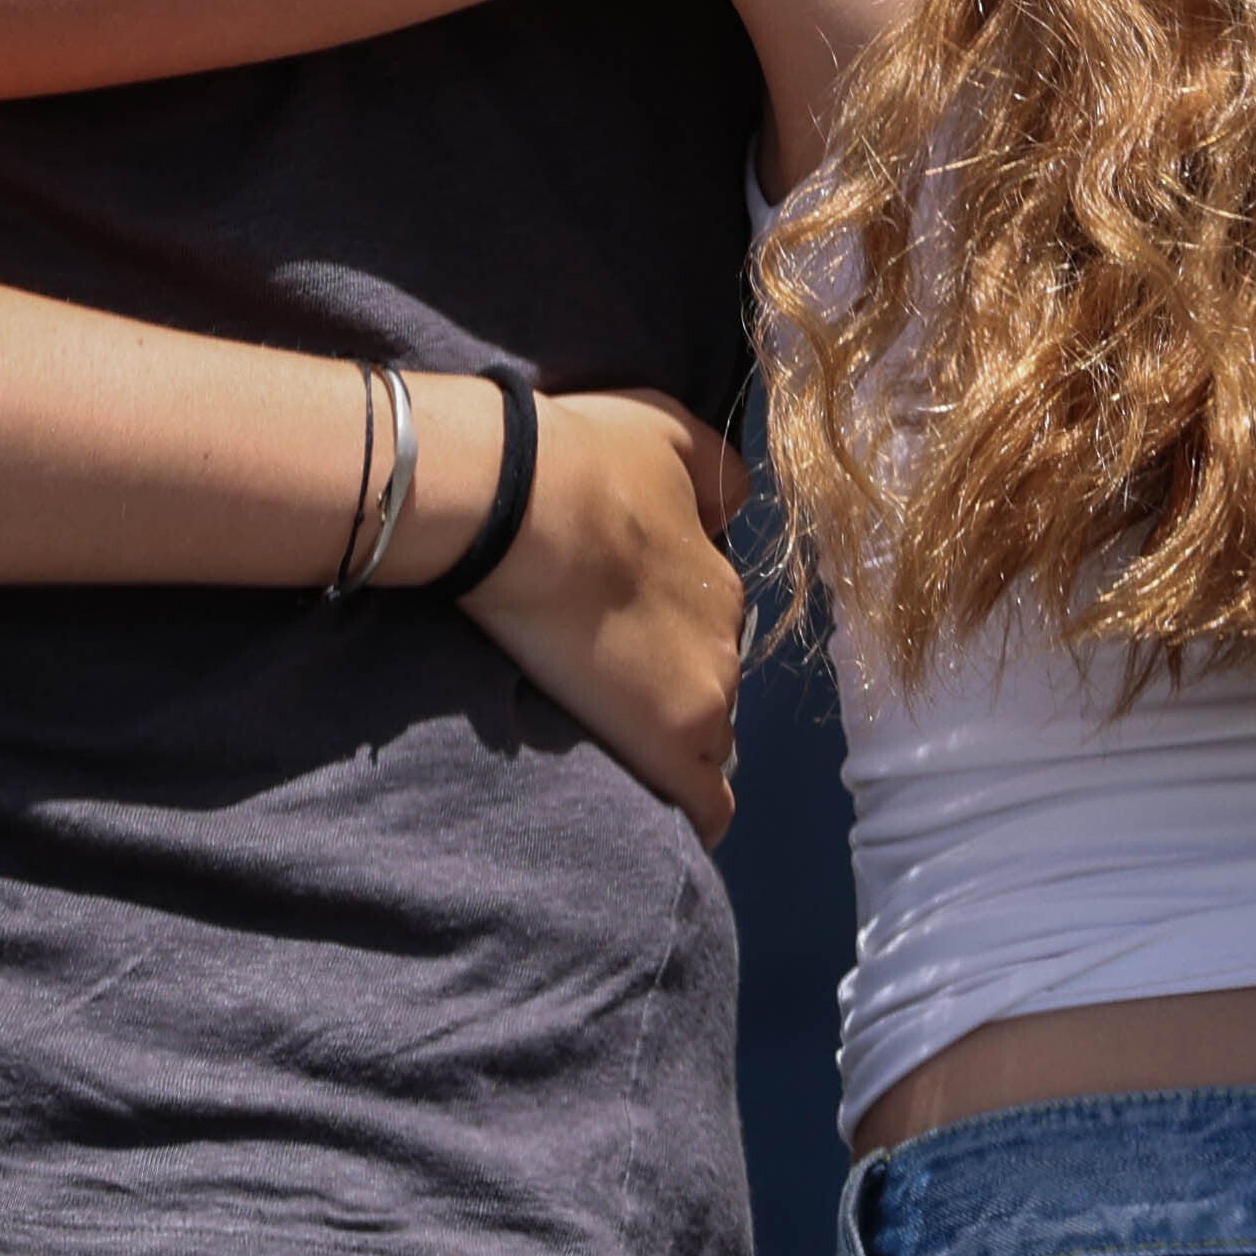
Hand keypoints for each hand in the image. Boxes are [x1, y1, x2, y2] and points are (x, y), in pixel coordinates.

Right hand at [457, 386, 749, 836]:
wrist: (522, 501)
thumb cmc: (584, 459)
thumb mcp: (669, 430)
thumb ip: (712, 470)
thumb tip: (733, 502)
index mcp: (721, 574)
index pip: (711, 622)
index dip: (669, 627)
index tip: (623, 627)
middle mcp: (728, 638)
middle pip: (712, 681)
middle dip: (675, 685)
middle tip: (610, 677)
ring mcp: (705, 696)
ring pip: (709, 739)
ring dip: (680, 742)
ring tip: (623, 741)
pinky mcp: (667, 746)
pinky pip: (703, 805)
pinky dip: (697, 814)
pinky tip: (685, 824)